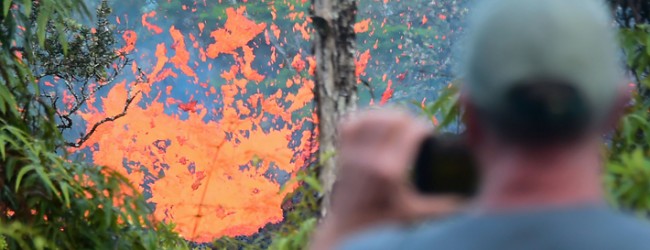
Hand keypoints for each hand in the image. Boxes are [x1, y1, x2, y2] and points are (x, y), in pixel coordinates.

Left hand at [312, 108, 463, 247]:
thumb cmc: (384, 221)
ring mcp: (353, 152)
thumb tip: (471, 201)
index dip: (425, 128)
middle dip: (410, 120)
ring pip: (374, 115)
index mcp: (390, 170)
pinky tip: (377, 122)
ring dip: (389, 116)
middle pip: (395, 118)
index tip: (429, 137)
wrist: (349, 226)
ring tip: (400, 126)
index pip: (412, 130)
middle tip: (416, 131)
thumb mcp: (415, 213)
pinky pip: (353, 121)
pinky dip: (366, 118)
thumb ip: (443, 206)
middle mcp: (369, 157)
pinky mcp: (342, 150)